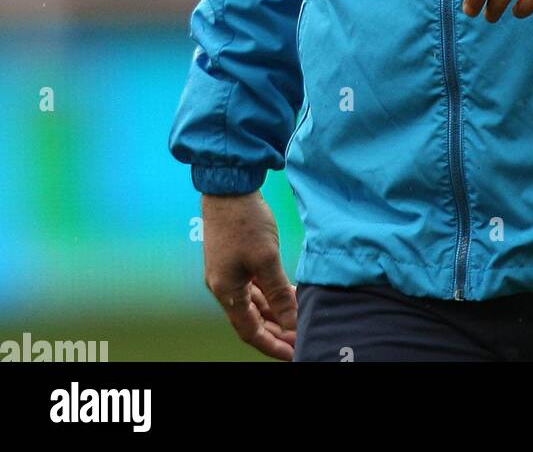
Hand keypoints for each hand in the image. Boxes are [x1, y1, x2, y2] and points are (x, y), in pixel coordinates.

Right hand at [202, 191, 296, 359]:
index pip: (250, 332)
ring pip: (254, 303)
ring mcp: (228, 272)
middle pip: (252, 320)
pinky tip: (290, 293)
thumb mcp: (266, 260)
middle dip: (276, 331)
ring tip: (299, 317)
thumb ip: (279, 294)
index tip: (293, 354)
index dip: (272, 345)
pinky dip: (271, 293)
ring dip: (276, 312)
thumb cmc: (245, 222)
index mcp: (226, 292)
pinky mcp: (234, 259)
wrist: (229, 187)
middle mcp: (224, 286)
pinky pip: (254, 286)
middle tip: (299, 339)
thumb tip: (291, 323)